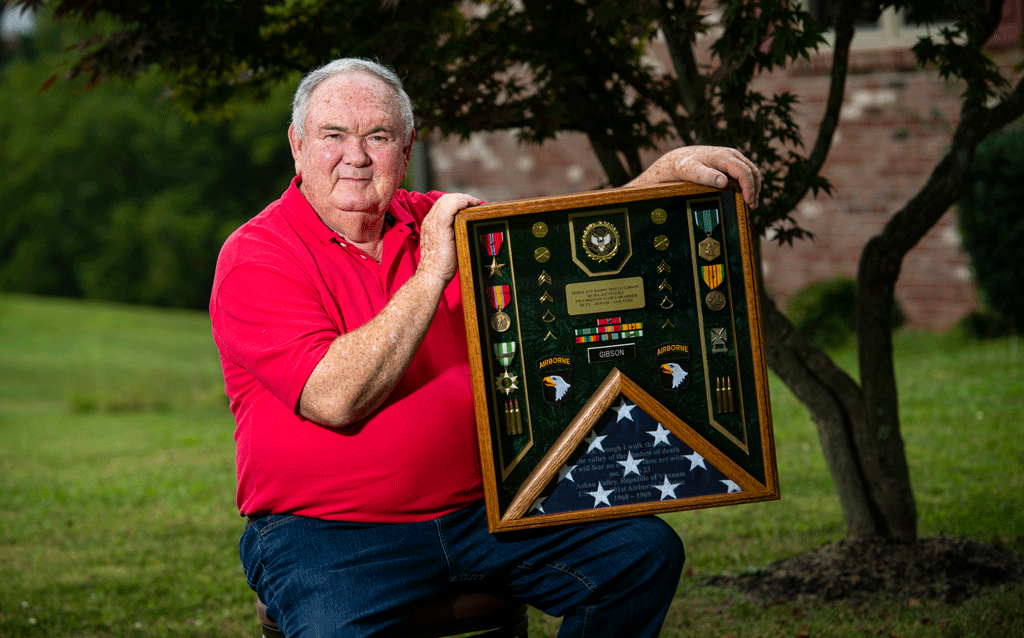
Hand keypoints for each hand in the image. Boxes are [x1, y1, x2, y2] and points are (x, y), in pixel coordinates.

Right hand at [417, 193, 481, 282]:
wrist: (432, 275)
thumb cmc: (441, 266)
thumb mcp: (447, 246)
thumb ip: (453, 235)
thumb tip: (467, 230)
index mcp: (430, 224)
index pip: (442, 205)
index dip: (457, 201)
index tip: (470, 205)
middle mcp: (430, 221)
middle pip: (444, 199)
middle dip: (462, 197)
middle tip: (476, 202)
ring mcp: (433, 223)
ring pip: (447, 200)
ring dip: (464, 198)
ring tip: (475, 202)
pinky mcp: (440, 227)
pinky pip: (449, 207)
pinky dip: (459, 202)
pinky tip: (468, 204)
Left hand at [631, 146, 760, 208]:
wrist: (679, 158)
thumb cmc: (684, 166)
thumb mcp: (690, 171)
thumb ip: (706, 176)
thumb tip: (723, 182)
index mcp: (724, 156)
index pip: (744, 171)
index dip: (749, 187)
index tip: (749, 202)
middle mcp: (731, 154)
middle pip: (752, 171)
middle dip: (754, 189)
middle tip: (752, 206)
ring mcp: (732, 157)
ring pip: (750, 171)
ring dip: (753, 186)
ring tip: (750, 203)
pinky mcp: (730, 162)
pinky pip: (744, 172)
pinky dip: (747, 183)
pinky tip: (744, 195)